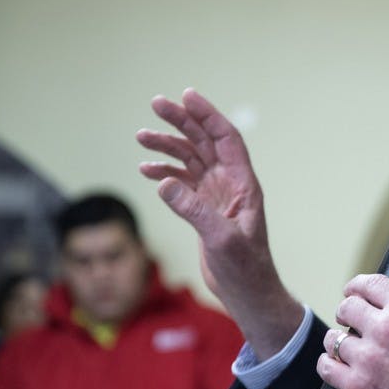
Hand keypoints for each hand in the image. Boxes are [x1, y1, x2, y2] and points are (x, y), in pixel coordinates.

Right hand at [137, 89, 301, 358]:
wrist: (247, 292)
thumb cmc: (244, 268)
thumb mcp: (220, 239)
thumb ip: (193, 210)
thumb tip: (164, 182)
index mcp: (243, 185)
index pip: (226, 139)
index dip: (208, 116)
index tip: (186, 96)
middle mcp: (231, 184)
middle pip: (206, 142)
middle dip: (183, 121)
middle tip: (156, 104)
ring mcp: (216, 196)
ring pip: (191, 159)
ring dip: (168, 146)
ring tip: (141, 136)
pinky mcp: (203, 210)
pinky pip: (183, 182)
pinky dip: (165, 172)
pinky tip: (147, 169)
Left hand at [318, 274, 388, 388]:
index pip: (371, 284)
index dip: (357, 286)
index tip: (353, 291)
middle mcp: (386, 329)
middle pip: (347, 308)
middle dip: (348, 313)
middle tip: (351, 322)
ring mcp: (369, 359)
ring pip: (333, 338)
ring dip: (339, 342)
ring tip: (349, 349)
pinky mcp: (358, 388)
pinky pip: (327, 367)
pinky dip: (330, 365)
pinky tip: (340, 367)